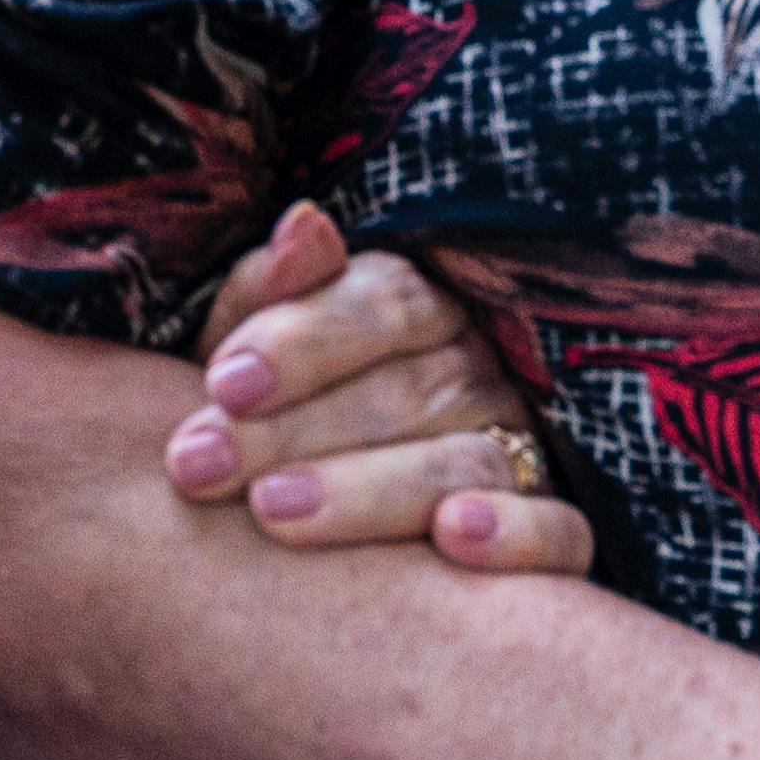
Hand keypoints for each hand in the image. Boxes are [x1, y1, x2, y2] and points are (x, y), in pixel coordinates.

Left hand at [166, 206, 589, 571]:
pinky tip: (453, 537)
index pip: (384, 303)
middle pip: (409, 390)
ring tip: (273, 511)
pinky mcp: (555, 533)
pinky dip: (515, 533)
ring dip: (369, 489)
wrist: (313, 537)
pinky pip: (559, 532)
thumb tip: (305, 221)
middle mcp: (480, 372)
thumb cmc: (272, 430)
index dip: (303, 341)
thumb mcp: (252, 363)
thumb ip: (271, 296)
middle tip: (200, 467)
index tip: (222, 383)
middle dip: (294, 430)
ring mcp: (524, 451)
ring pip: (467, 462)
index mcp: (418, 312)